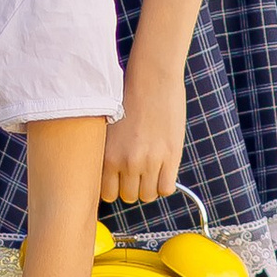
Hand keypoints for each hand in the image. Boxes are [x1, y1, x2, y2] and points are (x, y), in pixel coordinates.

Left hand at [104, 51, 187, 209]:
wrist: (152, 79)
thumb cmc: (127, 98)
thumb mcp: (107, 129)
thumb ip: (107, 154)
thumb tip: (109, 177)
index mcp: (106, 155)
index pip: (106, 193)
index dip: (114, 188)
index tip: (118, 181)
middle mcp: (126, 162)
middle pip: (128, 196)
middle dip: (132, 187)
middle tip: (136, 173)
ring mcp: (150, 161)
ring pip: (148, 195)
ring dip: (148, 186)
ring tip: (150, 170)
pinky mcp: (170, 156)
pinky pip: (166, 188)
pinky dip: (164, 184)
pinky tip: (162, 170)